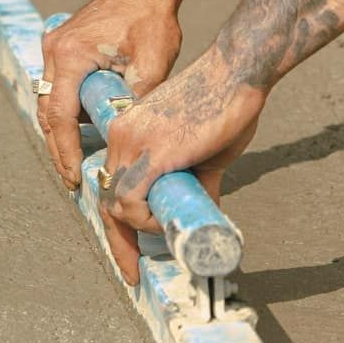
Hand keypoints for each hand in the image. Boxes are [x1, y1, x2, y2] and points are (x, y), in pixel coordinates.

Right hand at [38, 0, 182, 187]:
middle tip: (71, 180)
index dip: (66, 152)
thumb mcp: (151, 66)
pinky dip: (67, 111)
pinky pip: (58, 86)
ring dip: (61, 132)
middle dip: (59, 149)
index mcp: (70, 56)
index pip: (60, 117)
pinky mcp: (63, 45)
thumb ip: (133, 103)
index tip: (74, 178)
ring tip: (76, 162)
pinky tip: (83, 131)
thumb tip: (125, 139)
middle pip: (48, 113)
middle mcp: (54, 50)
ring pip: (50, 101)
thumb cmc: (152, 19)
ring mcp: (55, 46)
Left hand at [97, 53, 264, 285]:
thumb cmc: (227, 102)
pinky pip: (131, 200)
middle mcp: (121, 135)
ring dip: (141, 227)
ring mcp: (132, 142)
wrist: (237, 72)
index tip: (130, 251)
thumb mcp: (204, 149)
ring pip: (115, 202)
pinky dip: (146, 219)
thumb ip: (197, 178)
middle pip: (106, 197)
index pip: (111, 181)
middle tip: (133, 270)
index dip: (120, 220)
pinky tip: (169, 218)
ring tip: (171, 226)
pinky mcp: (151, 152)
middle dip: (118, 240)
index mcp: (129, 131)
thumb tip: (202, 208)